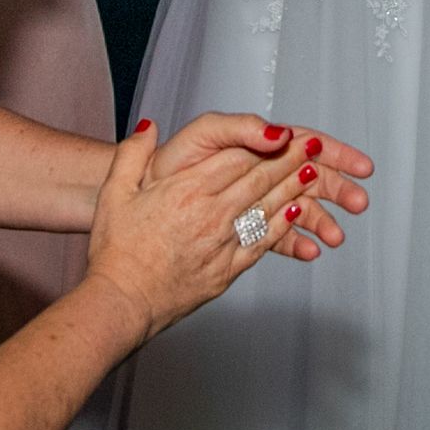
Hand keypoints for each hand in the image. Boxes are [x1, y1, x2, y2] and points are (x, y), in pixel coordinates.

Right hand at [84, 121, 323, 342]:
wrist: (122, 302)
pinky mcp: (226, 270)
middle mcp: (209, 214)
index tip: (287, 133)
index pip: (237, 159)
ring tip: (314, 173)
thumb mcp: (115, 192)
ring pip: (266, 209)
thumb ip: (133, 153)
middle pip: (258, 181)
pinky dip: (282, 226)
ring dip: (293, 188)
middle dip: (289, 160)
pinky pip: (261, 243)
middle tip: (313, 146)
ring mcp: (221, 243)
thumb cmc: (117, 252)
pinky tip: (294, 215)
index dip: (267, 145)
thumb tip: (149, 128)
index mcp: (185, 191)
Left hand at [146, 112, 371, 260]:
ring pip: (293, 206)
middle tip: (361, 198)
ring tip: (336, 236)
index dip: (326, 151)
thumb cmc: (160, 166)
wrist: (129, 204)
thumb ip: (238, 128)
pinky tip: (310, 251)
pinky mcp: (236, 225)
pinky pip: (272, 233)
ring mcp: (244, 198)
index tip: (352, 162)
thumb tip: (278, 131)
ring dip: (319, 218)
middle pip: (302, 174)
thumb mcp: (199, 138)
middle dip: (335, 185)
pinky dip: (292, 241)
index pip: (296, 144)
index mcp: (244, 145)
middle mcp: (248, 168)